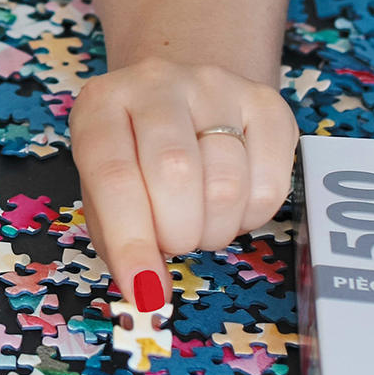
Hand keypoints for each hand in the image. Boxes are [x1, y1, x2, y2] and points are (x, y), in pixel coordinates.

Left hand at [68, 57, 297, 308]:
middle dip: (177, 233)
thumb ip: (118, 240)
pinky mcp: (267, 103)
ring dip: (214, 230)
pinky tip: (233, 202)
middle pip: (175, 174)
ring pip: (227, 185)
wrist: (178, 96)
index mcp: (102, 104)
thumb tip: (149, 292)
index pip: (113, 175)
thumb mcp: (105, 192)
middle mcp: (157, 82)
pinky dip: (252, 217)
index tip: (145, 290)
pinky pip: (271, 185)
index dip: (131, 241)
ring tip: (199, 219)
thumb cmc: (134, 157)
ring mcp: (216, 86)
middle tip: (174, 240)